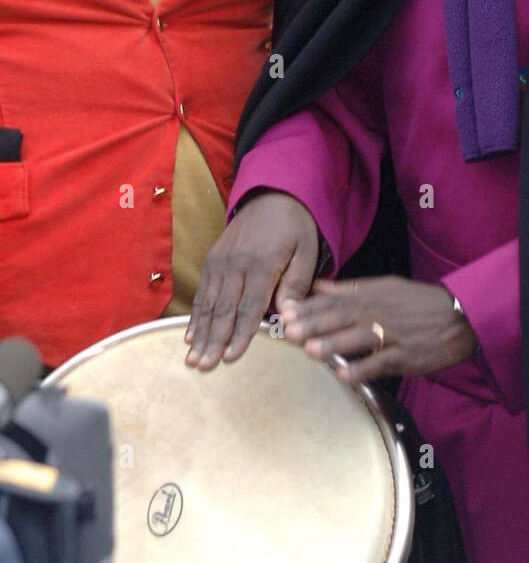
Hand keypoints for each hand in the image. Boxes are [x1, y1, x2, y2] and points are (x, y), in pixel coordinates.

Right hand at [185, 190, 318, 370]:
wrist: (273, 195)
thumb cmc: (294, 227)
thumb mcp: (306, 251)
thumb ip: (296, 285)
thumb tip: (289, 318)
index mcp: (262, 263)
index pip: (249, 306)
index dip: (240, 334)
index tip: (231, 358)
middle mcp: (236, 264)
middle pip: (223, 309)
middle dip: (213, 340)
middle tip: (204, 367)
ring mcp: (220, 261)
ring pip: (208, 304)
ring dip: (200, 333)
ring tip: (192, 359)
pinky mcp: (212, 259)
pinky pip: (202, 292)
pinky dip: (195, 316)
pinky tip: (189, 336)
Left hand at [280, 275, 477, 381]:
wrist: (459, 316)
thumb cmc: (419, 303)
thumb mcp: (385, 287)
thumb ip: (349, 288)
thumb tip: (317, 285)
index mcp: (372, 295)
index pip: (335, 299)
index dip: (310, 306)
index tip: (286, 312)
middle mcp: (379, 312)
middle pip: (343, 317)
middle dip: (315, 324)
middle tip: (290, 331)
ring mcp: (393, 335)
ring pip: (359, 338)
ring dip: (334, 344)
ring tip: (311, 350)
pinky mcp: (406, 356)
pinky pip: (382, 363)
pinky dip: (363, 368)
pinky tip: (345, 375)